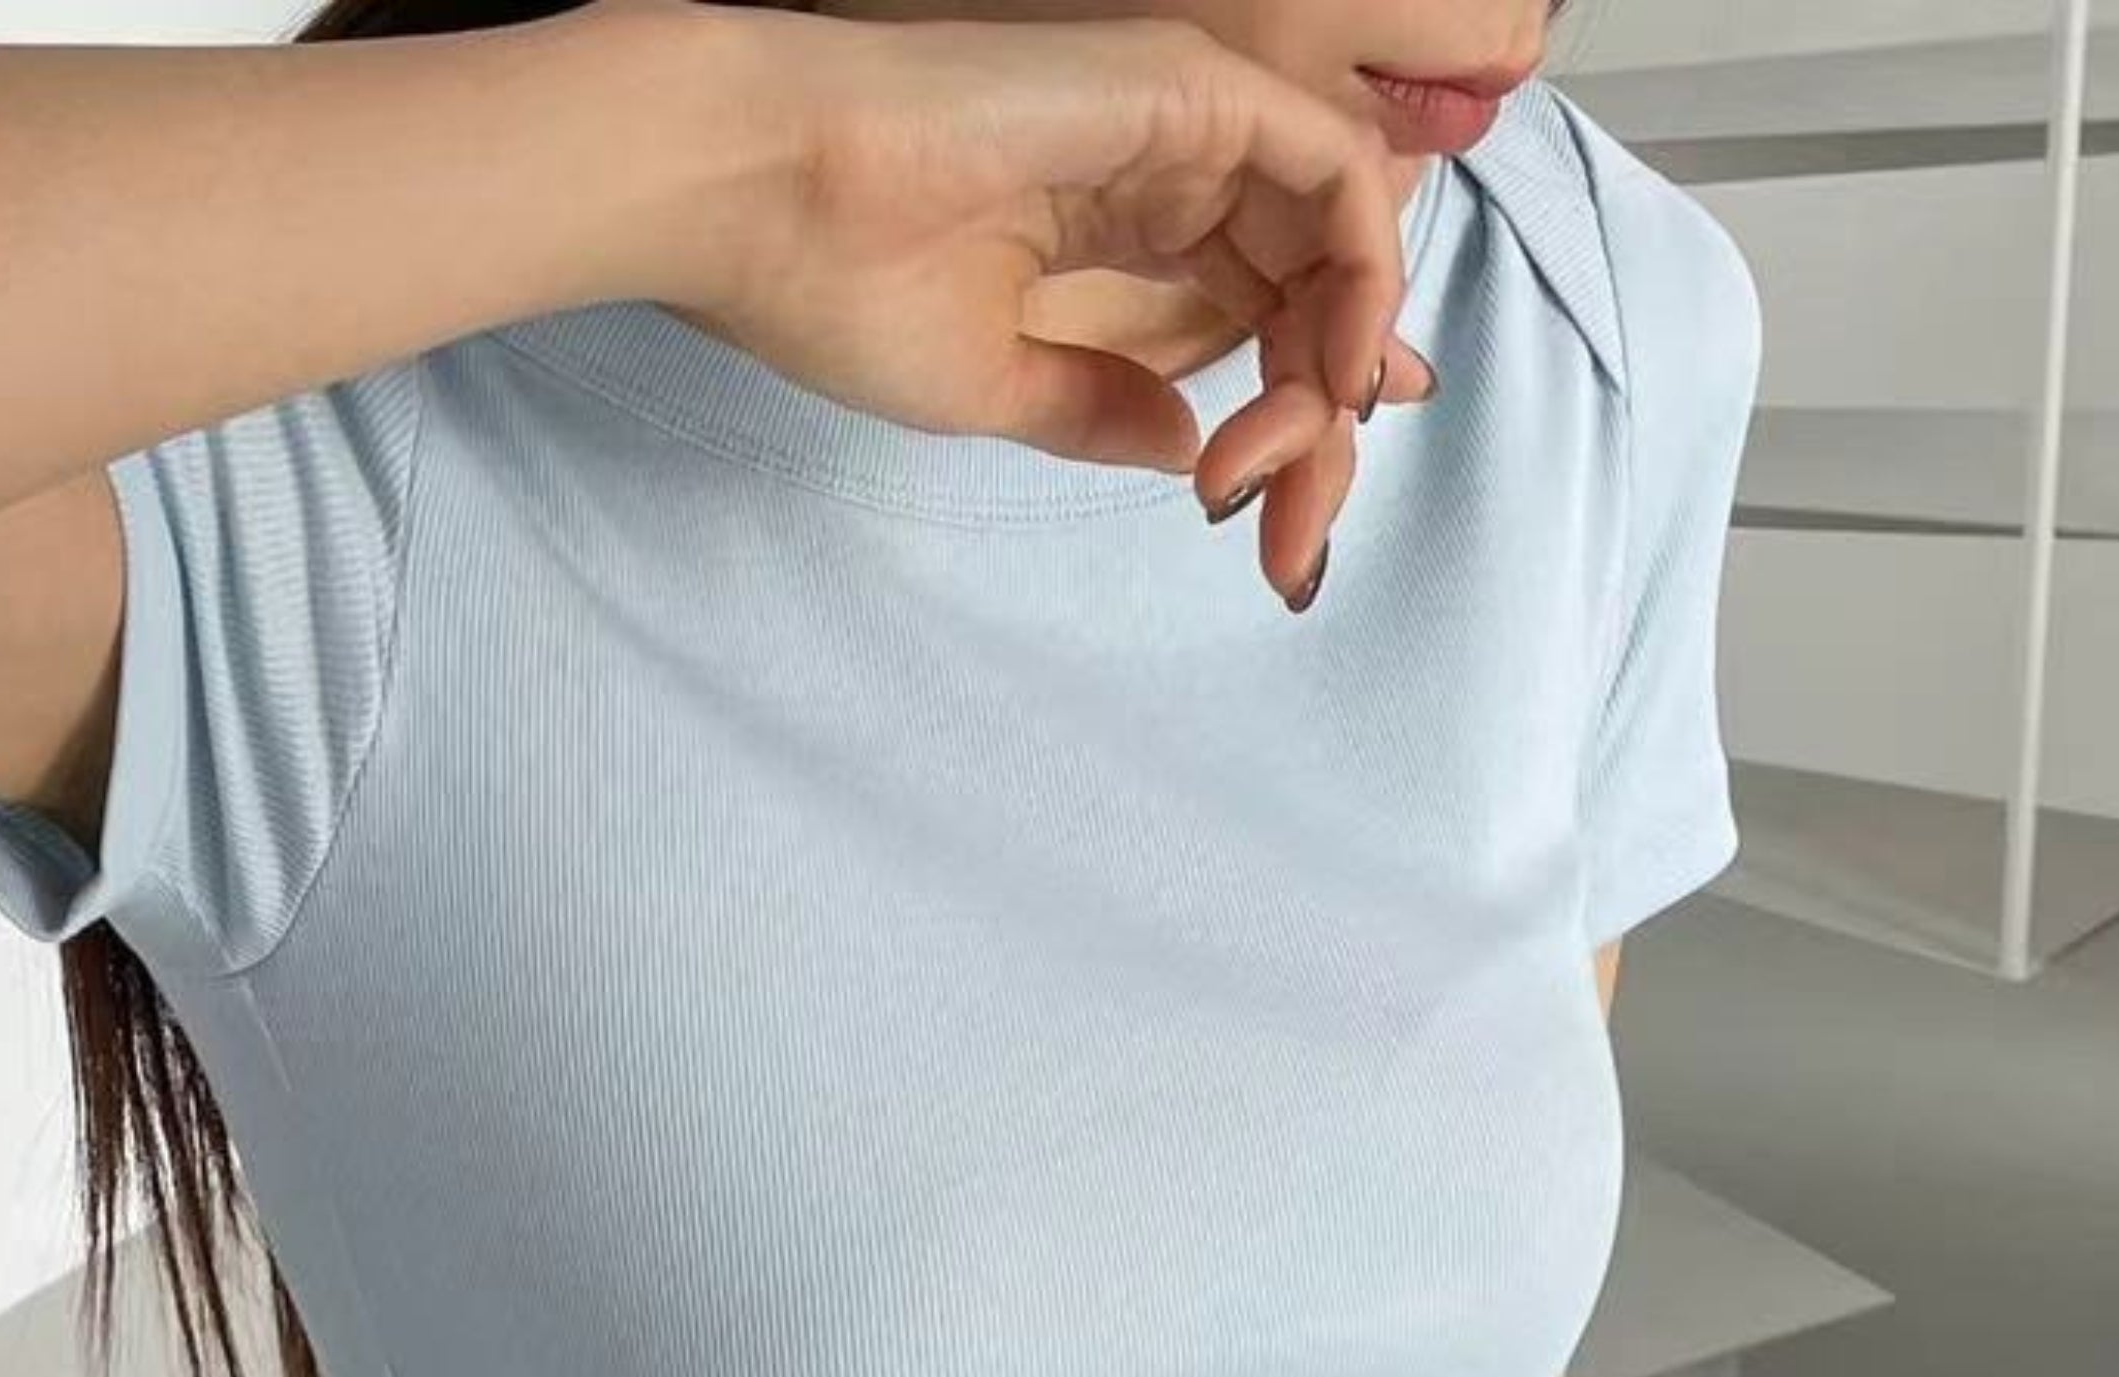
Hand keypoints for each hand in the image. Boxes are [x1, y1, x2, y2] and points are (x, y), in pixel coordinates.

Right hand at [610, 0, 1434, 599]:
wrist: (758, 190)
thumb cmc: (833, 280)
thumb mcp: (995, 385)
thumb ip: (1100, 408)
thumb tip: (1188, 446)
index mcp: (1119, 218)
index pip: (1262, 309)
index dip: (1301, 418)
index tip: (1289, 530)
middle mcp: (1167, 162)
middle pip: (1313, 293)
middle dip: (1325, 434)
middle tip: (1288, 544)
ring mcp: (1186, 121)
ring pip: (1340, 242)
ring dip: (1340, 377)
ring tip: (1284, 473)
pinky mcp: (1193, 91)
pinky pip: (1337, 178)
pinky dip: (1360, 278)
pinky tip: (1328, 380)